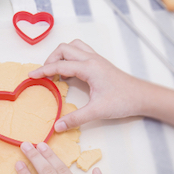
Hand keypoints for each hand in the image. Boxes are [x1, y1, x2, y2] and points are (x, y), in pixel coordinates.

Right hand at [29, 40, 173, 131]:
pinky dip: (70, 58)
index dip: (43, 70)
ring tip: (55, 71)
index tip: (30, 76)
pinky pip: (80, 52)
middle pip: (64, 49)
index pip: (59, 65)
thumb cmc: (123, 101)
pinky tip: (69, 74)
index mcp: (89, 67)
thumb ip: (75, 119)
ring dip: (61, 55)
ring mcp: (96, 59)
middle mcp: (91, 59)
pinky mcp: (99, 63)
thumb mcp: (97, 111)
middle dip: (50, 59)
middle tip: (43, 75)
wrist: (143, 96)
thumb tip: (57, 126)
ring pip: (73, 46)